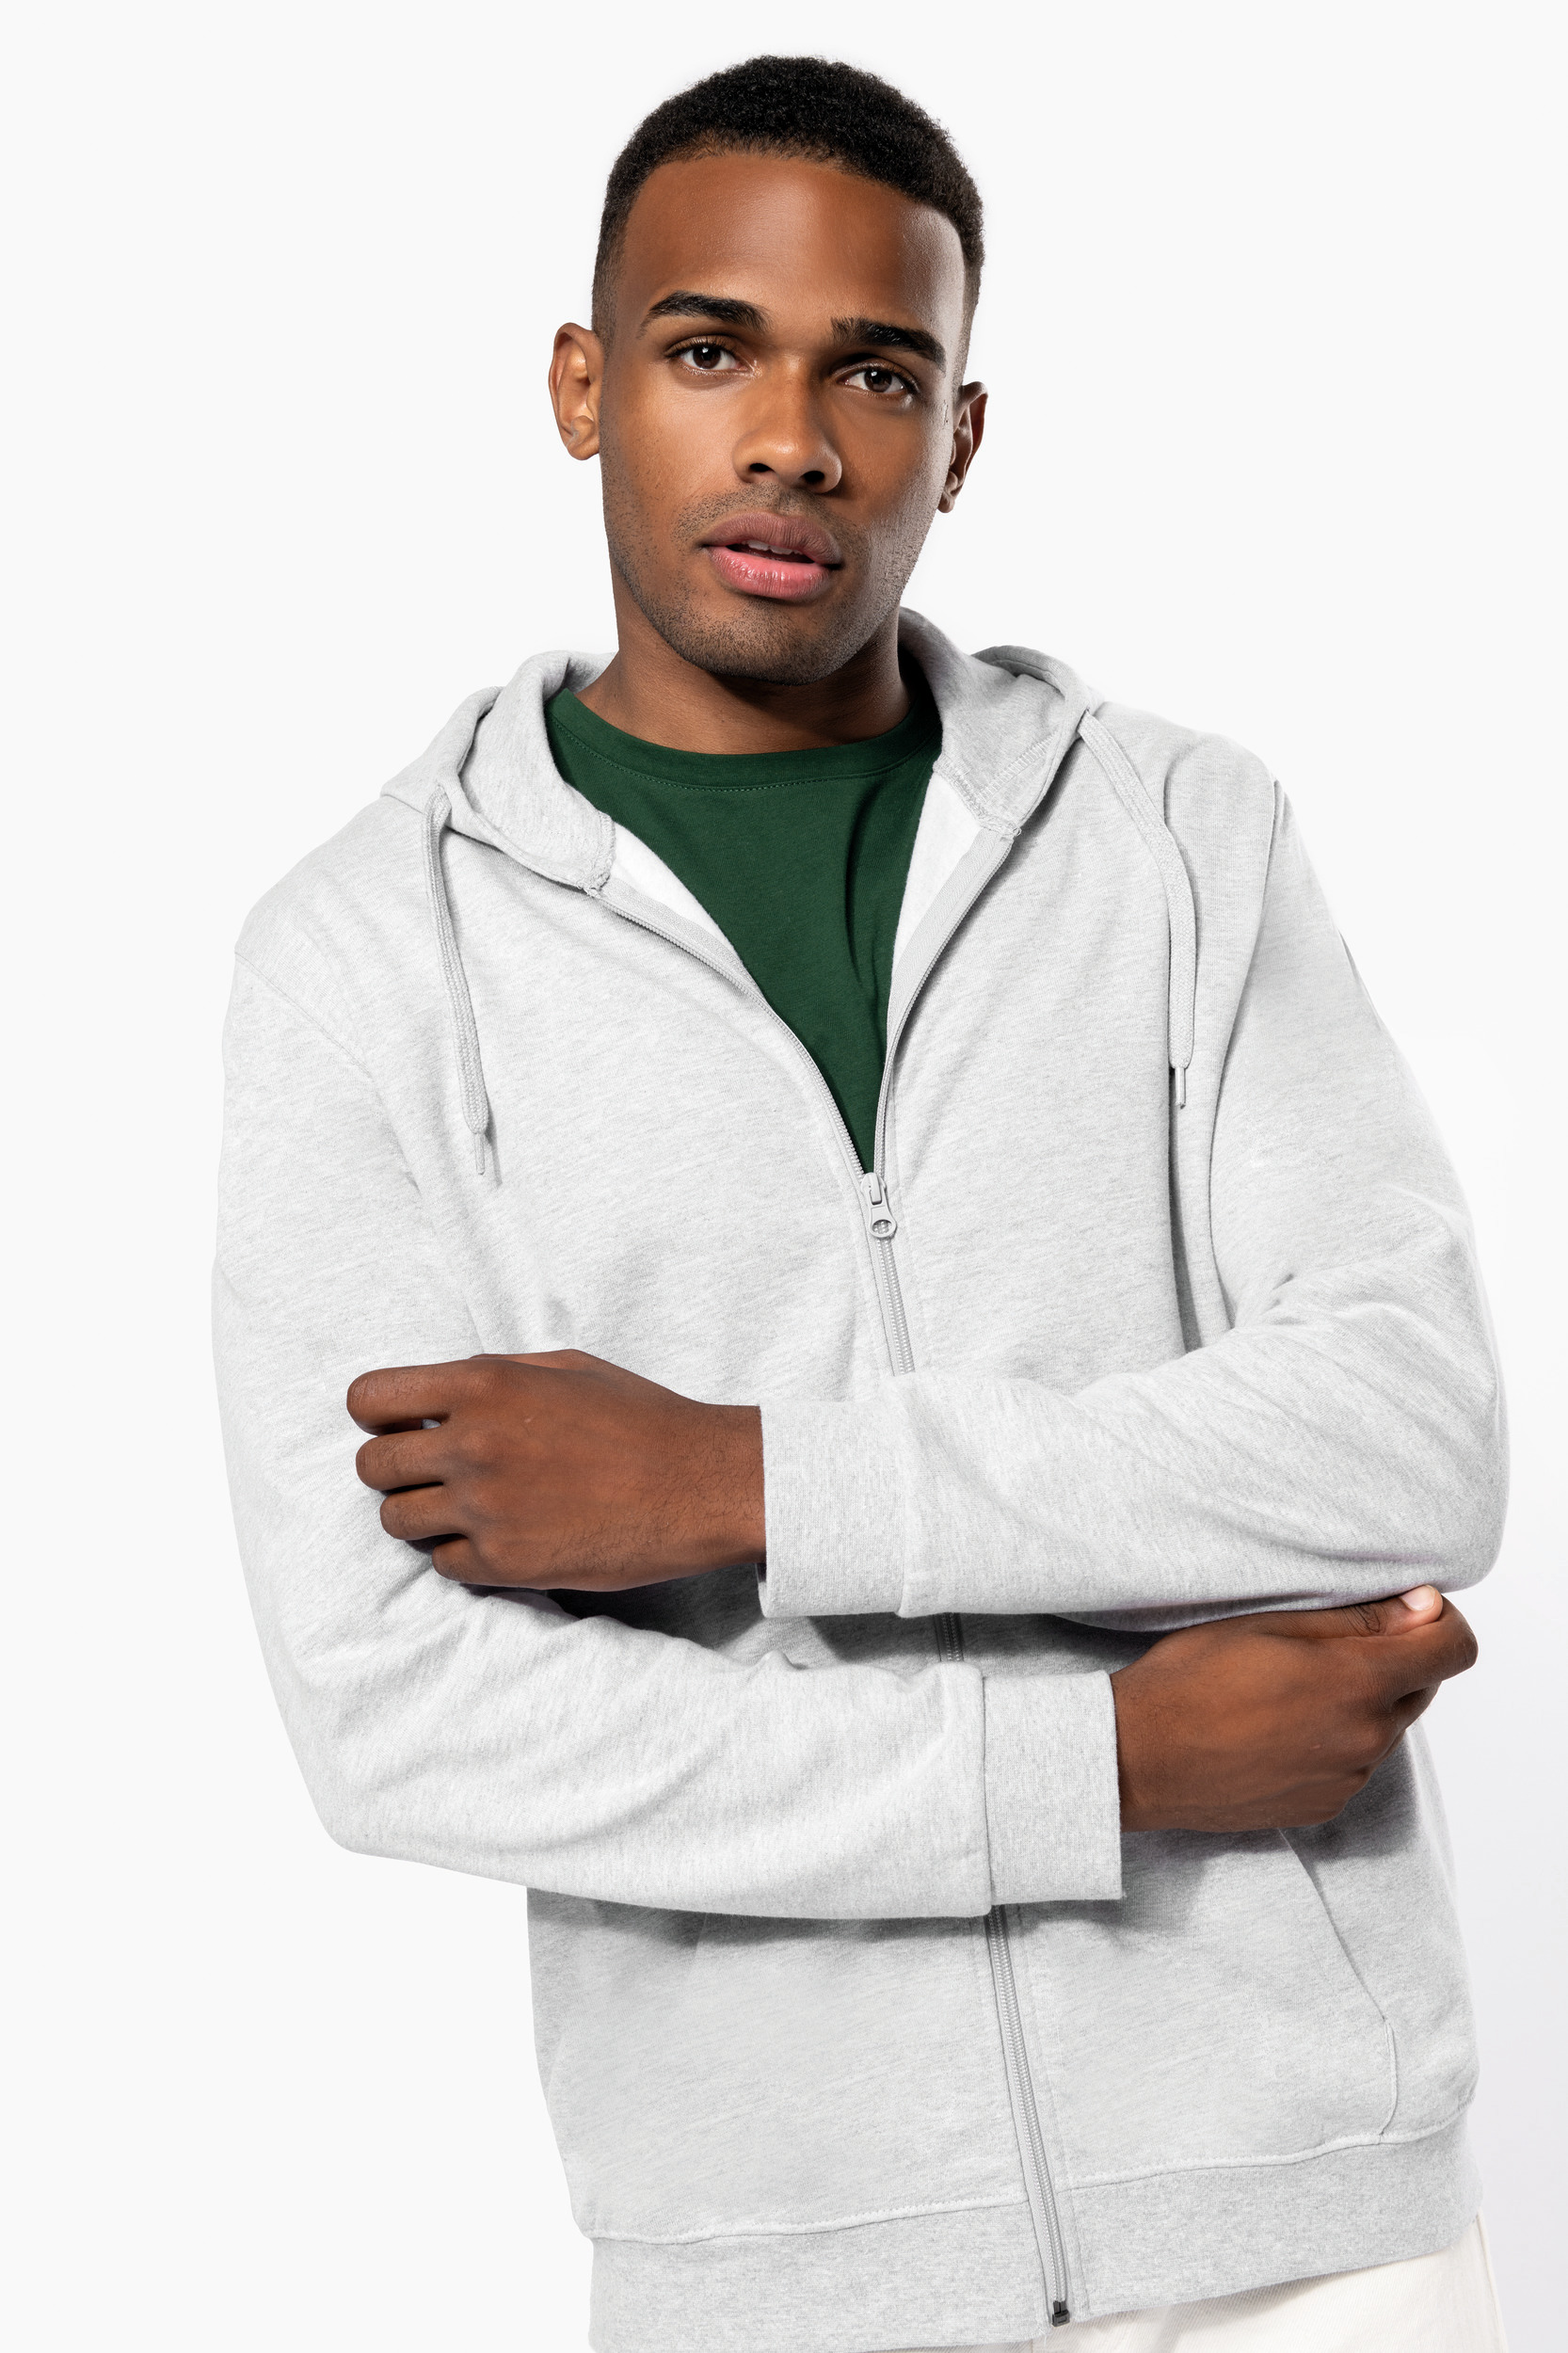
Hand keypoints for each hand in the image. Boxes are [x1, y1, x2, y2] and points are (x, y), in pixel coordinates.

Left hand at [348, 1351, 763, 1589]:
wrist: (700, 1484)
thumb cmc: (640, 1418)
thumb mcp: (564, 1366)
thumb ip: (492, 1373)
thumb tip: (436, 1393)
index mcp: (483, 1385)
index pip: (368, 1399)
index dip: (377, 1415)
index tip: (399, 1425)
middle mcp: (472, 1445)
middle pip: (373, 1466)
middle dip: (395, 1468)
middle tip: (432, 1473)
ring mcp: (485, 1508)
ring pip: (396, 1521)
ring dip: (422, 1515)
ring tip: (465, 1509)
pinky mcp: (505, 1563)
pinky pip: (442, 1565)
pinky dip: (462, 1554)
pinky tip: (501, 1537)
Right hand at [1112, 1586, 1477, 1831]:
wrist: (1138, 1758)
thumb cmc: (1193, 1677)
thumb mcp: (1271, 1625)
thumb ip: (1360, 1619)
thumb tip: (1426, 1608)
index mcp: (1358, 1684)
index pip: (1453, 1649)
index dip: (1438, 1620)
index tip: (1404, 1608)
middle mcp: (1366, 1739)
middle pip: (1422, 1687)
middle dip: (1394, 1657)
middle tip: (1324, 1644)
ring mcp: (1347, 1779)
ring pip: (1386, 1727)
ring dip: (1362, 1701)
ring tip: (1290, 1688)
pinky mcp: (1324, 1806)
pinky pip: (1355, 1763)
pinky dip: (1336, 1740)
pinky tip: (1279, 1727)